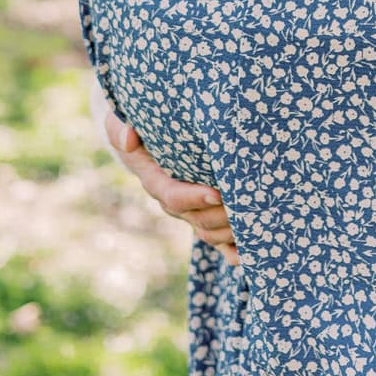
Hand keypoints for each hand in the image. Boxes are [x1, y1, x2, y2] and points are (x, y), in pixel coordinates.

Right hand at [102, 107, 240, 266]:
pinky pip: (218, 243)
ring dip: (230, 230)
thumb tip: (129, 139)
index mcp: (156, 182)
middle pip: (198, 218)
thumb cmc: (138, 128)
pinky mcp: (206, 217)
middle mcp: (175, 203)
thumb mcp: (120, 123)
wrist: (148, 142)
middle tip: (246, 202)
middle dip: (221, 215)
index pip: (173, 196)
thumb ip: (119, 128)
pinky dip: (232, 251)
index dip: (193, 198)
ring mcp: (191, 213)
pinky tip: (247, 253)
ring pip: (210, 232)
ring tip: (256, 217)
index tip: (216, 193)